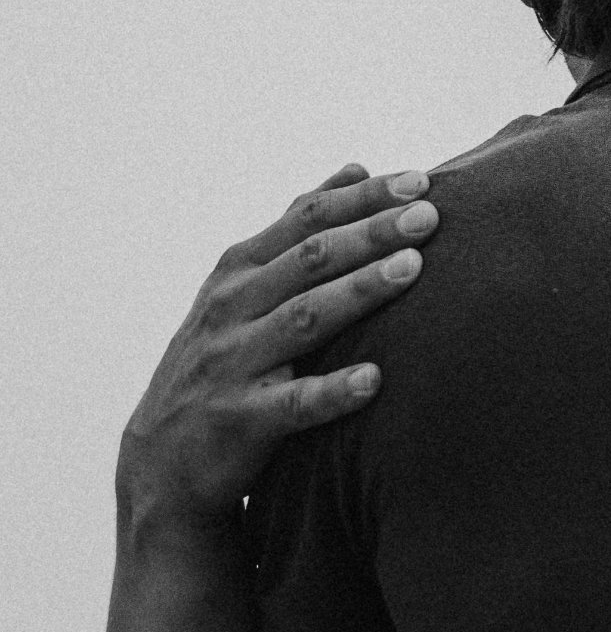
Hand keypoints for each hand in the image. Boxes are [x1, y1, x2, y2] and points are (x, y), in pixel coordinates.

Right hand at [117, 164, 438, 533]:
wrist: (160, 463)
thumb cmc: (223, 360)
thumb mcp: (245, 286)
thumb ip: (298, 229)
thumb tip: (358, 168)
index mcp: (239, 270)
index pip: (307, 218)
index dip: (363, 198)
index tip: (420, 180)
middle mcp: (232, 307)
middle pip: (311, 259)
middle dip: (372, 232)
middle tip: (429, 215)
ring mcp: (233, 363)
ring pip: (304, 318)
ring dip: (359, 290)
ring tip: (412, 269)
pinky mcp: (239, 420)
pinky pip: (293, 403)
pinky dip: (333, 391)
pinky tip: (375, 380)